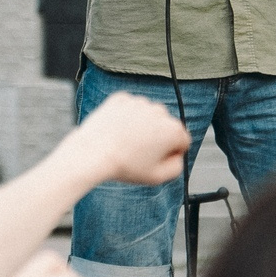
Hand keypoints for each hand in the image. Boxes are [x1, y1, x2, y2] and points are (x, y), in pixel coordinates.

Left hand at [67, 91, 189, 187]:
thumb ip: (177, 167)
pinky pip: (129, 109)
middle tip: (139, 153)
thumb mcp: (158, 177)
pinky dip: (125, 118)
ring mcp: (139, 102)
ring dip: (141, 126)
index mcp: (172, 130)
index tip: (156, 159)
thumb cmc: (125, 166)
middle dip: (157, 137)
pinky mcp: (122, 98)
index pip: (182, 140)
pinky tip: (117, 132)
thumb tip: (177, 155)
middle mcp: (159, 111)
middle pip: (164, 126)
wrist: (93, 152)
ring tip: (125, 143)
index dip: (171, 153)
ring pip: (146, 115)